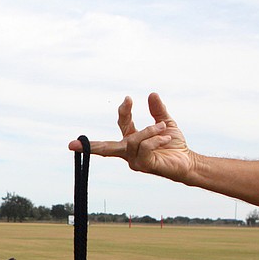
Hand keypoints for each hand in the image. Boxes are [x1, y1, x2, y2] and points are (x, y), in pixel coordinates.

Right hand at [68, 93, 196, 182]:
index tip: (128, 99)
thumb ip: (157, 111)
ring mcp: (134, 161)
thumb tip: (151, 94)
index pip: (122, 123)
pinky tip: (165, 137)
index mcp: (131, 139)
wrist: (188, 162)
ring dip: (148, 131)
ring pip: (132, 141)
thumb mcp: (166, 123)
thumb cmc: (174, 145)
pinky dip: (154, 139)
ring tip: (163, 128)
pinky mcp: (143, 166)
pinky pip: (144, 148)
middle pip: (106, 148)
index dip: (124, 111)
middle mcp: (128, 151)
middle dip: (90, 146)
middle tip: (70, 146)